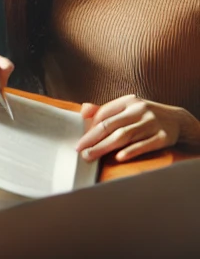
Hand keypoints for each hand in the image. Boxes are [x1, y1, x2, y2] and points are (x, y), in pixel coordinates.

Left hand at [77, 95, 198, 162]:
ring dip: (104, 147)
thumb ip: (106, 110)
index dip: (89, 127)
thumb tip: (83, 110)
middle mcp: (139, 110)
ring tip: (91, 155)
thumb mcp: (128, 107)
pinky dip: (131, 151)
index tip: (80, 140)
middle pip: (110, 125)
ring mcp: (152, 123)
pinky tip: (119, 157)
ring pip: (124, 136)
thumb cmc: (146, 116)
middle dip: (92, 138)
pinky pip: (145, 145)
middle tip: (80, 150)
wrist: (179, 120)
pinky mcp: (164, 137)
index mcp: (128, 101)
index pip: (104, 114)